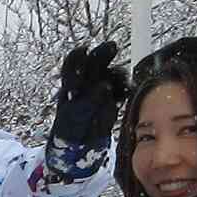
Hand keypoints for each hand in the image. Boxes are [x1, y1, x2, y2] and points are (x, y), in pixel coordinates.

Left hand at [49, 39, 128, 173]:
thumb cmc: (70, 132)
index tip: (84, 48)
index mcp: (70, 87)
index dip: (77, 56)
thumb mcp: (75, 115)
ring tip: (122, 77)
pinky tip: (126, 91)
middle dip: (102, 55)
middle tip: (112, 47)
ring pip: (107, 75)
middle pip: (92, 65)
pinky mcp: (108, 102)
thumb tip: (104, 86)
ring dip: (116, 73)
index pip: (72, 66)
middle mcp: (83, 87)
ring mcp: (96, 93)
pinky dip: (123, 88)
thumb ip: (89, 100)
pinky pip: (118, 90)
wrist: (79, 149)